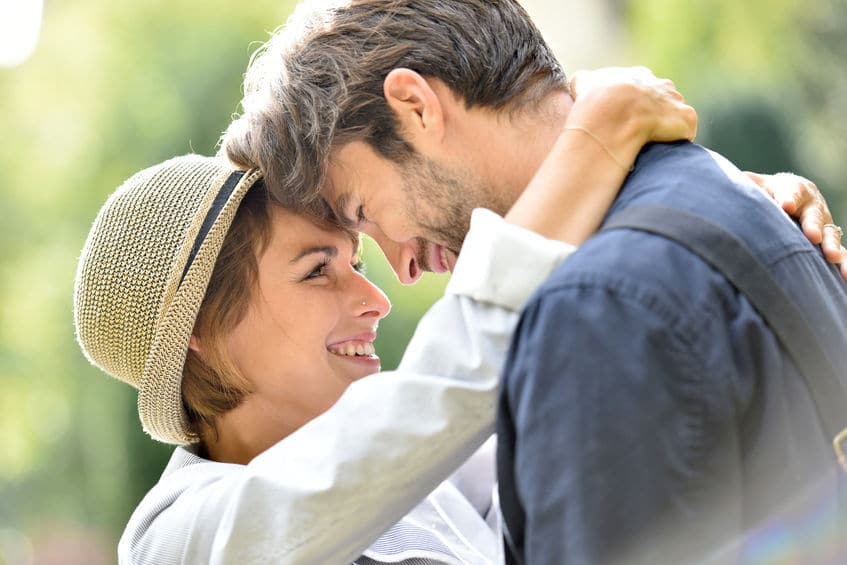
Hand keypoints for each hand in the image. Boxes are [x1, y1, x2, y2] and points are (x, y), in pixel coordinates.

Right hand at [566, 66, 697, 169]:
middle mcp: (660, 84)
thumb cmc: (595, 101)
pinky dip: (677, 140)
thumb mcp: (583, 83)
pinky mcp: (686, 118)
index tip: (626, 119)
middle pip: (663, 100)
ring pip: (675, 115)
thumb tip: (582, 84)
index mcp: (637, 76)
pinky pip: (685, 131)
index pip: (642, 87)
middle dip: (655, 114)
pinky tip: (663, 150)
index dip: (635, 104)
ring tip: (651, 144)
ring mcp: (676, 101)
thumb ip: (586, 81)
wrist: (612, 114)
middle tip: (639, 133)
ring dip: (667, 128)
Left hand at [747, 171, 846, 279]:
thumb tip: (731, 180)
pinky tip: (846, 276)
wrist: (786, 199)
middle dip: (813, 225)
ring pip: (830, 234)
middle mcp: (813, 205)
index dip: (789, 198)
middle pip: (814, 215)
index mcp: (794, 188)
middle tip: (811, 235)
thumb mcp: (755, 184)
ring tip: (832, 257)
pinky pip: (840, 254)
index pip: (792, 192)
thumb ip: (746, 184)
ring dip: (832, 245)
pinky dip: (845, 263)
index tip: (786, 206)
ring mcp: (823, 224)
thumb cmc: (764, 192)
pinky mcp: (828, 242)